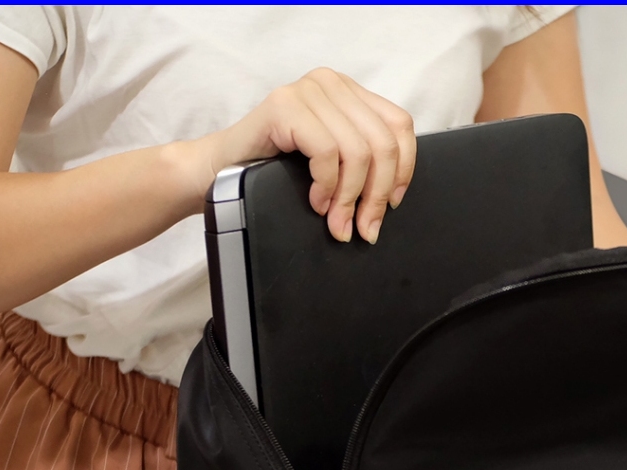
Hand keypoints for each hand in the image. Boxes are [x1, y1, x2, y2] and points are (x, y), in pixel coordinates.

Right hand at [200, 68, 416, 243]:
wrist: (222, 171)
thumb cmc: (278, 171)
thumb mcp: (332, 164)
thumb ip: (363, 165)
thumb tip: (393, 200)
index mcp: (350, 94)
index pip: (400, 126)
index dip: (404, 170)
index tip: (392, 205)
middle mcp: (331, 84)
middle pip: (382, 144)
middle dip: (376, 196)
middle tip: (364, 229)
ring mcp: (308, 91)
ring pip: (357, 152)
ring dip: (349, 199)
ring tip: (337, 223)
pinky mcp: (285, 105)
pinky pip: (326, 153)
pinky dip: (326, 187)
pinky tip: (316, 203)